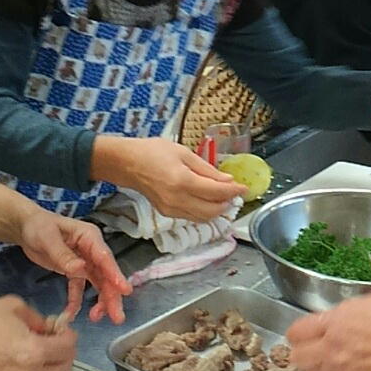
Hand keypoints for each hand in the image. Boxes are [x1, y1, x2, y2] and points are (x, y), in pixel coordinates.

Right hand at [0, 296, 77, 370]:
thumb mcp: (14, 307)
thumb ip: (37, 319)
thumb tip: (48, 329)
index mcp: (36, 350)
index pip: (68, 347)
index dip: (68, 335)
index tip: (61, 330)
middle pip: (65, 368)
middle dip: (64, 354)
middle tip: (54, 344)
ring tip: (45, 362)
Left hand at [19, 208, 130, 323]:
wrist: (24, 227)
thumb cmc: (37, 225)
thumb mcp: (47, 237)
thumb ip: (63, 254)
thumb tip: (80, 269)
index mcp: (89, 237)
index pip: (105, 258)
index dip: (116, 275)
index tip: (125, 291)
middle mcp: (91, 250)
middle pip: (106, 274)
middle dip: (112, 296)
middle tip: (117, 317)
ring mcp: (84, 261)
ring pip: (98, 284)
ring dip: (100, 301)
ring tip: (96, 318)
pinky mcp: (74, 271)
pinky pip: (79, 288)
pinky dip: (77, 301)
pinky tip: (72, 313)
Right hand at [93, 136, 238, 222]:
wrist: (126, 164)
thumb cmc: (152, 152)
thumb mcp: (183, 152)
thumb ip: (207, 169)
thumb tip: (227, 181)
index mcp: (182, 181)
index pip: (216, 193)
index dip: (233, 191)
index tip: (244, 188)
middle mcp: (177, 200)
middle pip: (212, 211)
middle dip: (227, 203)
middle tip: (235, 193)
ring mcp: (171, 210)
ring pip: (203, 218)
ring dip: (217, 210)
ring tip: (224, 197)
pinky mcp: (167, 213)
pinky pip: (192, 217)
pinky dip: (204, 211)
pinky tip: (207, 200)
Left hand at [286, 297, 370, 370]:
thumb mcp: (367, 305)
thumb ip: (342, 315)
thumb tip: (331, 320)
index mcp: (332, 325)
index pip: (296, 332)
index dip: (299, 334)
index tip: (305, 334)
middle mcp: (330, 351)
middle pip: (298, 358)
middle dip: (304, 353)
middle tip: (316, 350)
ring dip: (322, 369)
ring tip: (338, 363)